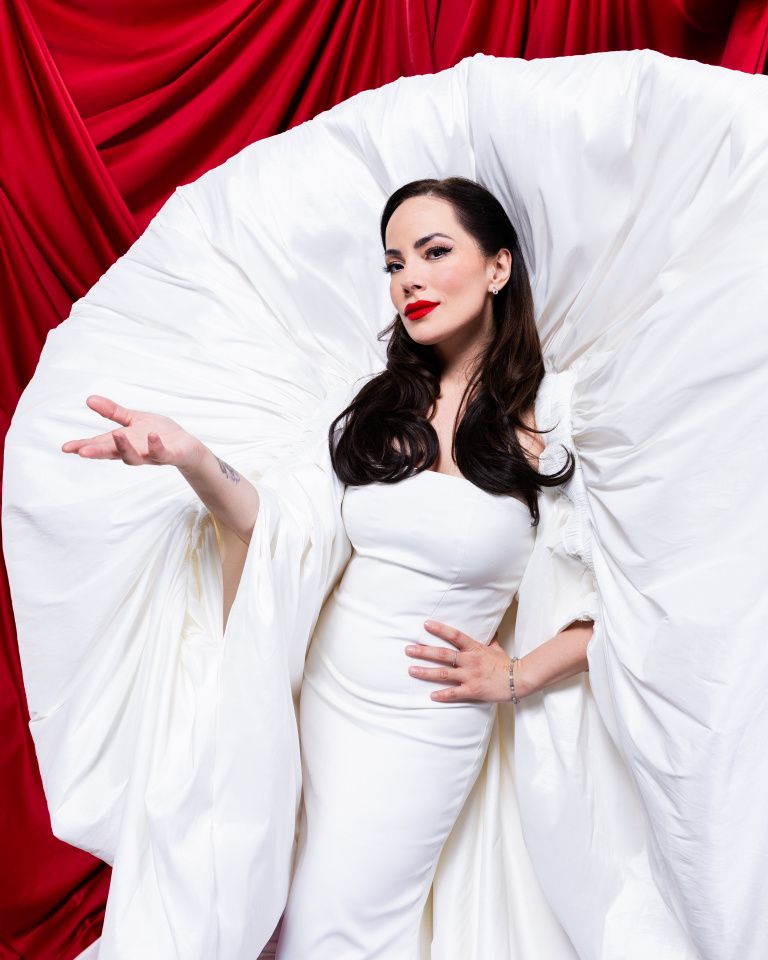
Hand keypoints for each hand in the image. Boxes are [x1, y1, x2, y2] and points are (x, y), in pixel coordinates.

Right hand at [61, 395, 201, 470]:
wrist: (187, 447)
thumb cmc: (159, 434)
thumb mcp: (134, 420)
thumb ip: (113, 412)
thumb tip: (89, 399)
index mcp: (124, 442)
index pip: (100, 445)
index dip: (83, 447)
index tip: (66, 448)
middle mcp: (134, 451)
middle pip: (112, 454)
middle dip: (97, 452)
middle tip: (82, 451)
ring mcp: (151, 455)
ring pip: (134, 458)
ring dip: (125, 447)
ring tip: (117, 435)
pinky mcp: (169, 456)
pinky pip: (161, 453)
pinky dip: (156, 446)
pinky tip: (152, 435)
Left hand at [404, 619, 522, 702]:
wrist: (518, 680)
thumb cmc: (506, 664)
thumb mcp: (496, 648)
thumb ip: (489, 639)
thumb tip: (490, 628)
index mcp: (474, 648)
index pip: (454, 635)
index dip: (439, 629)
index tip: (425, 625)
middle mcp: (469, 661)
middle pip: (443, 654)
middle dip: (424, 651)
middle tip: (408, 649)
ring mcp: (470, 676)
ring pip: (443, 673)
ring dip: (426, 672)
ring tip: (411, 670)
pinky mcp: (473, 690)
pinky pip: (454, 693)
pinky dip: (442, 695)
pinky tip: (431, 695)